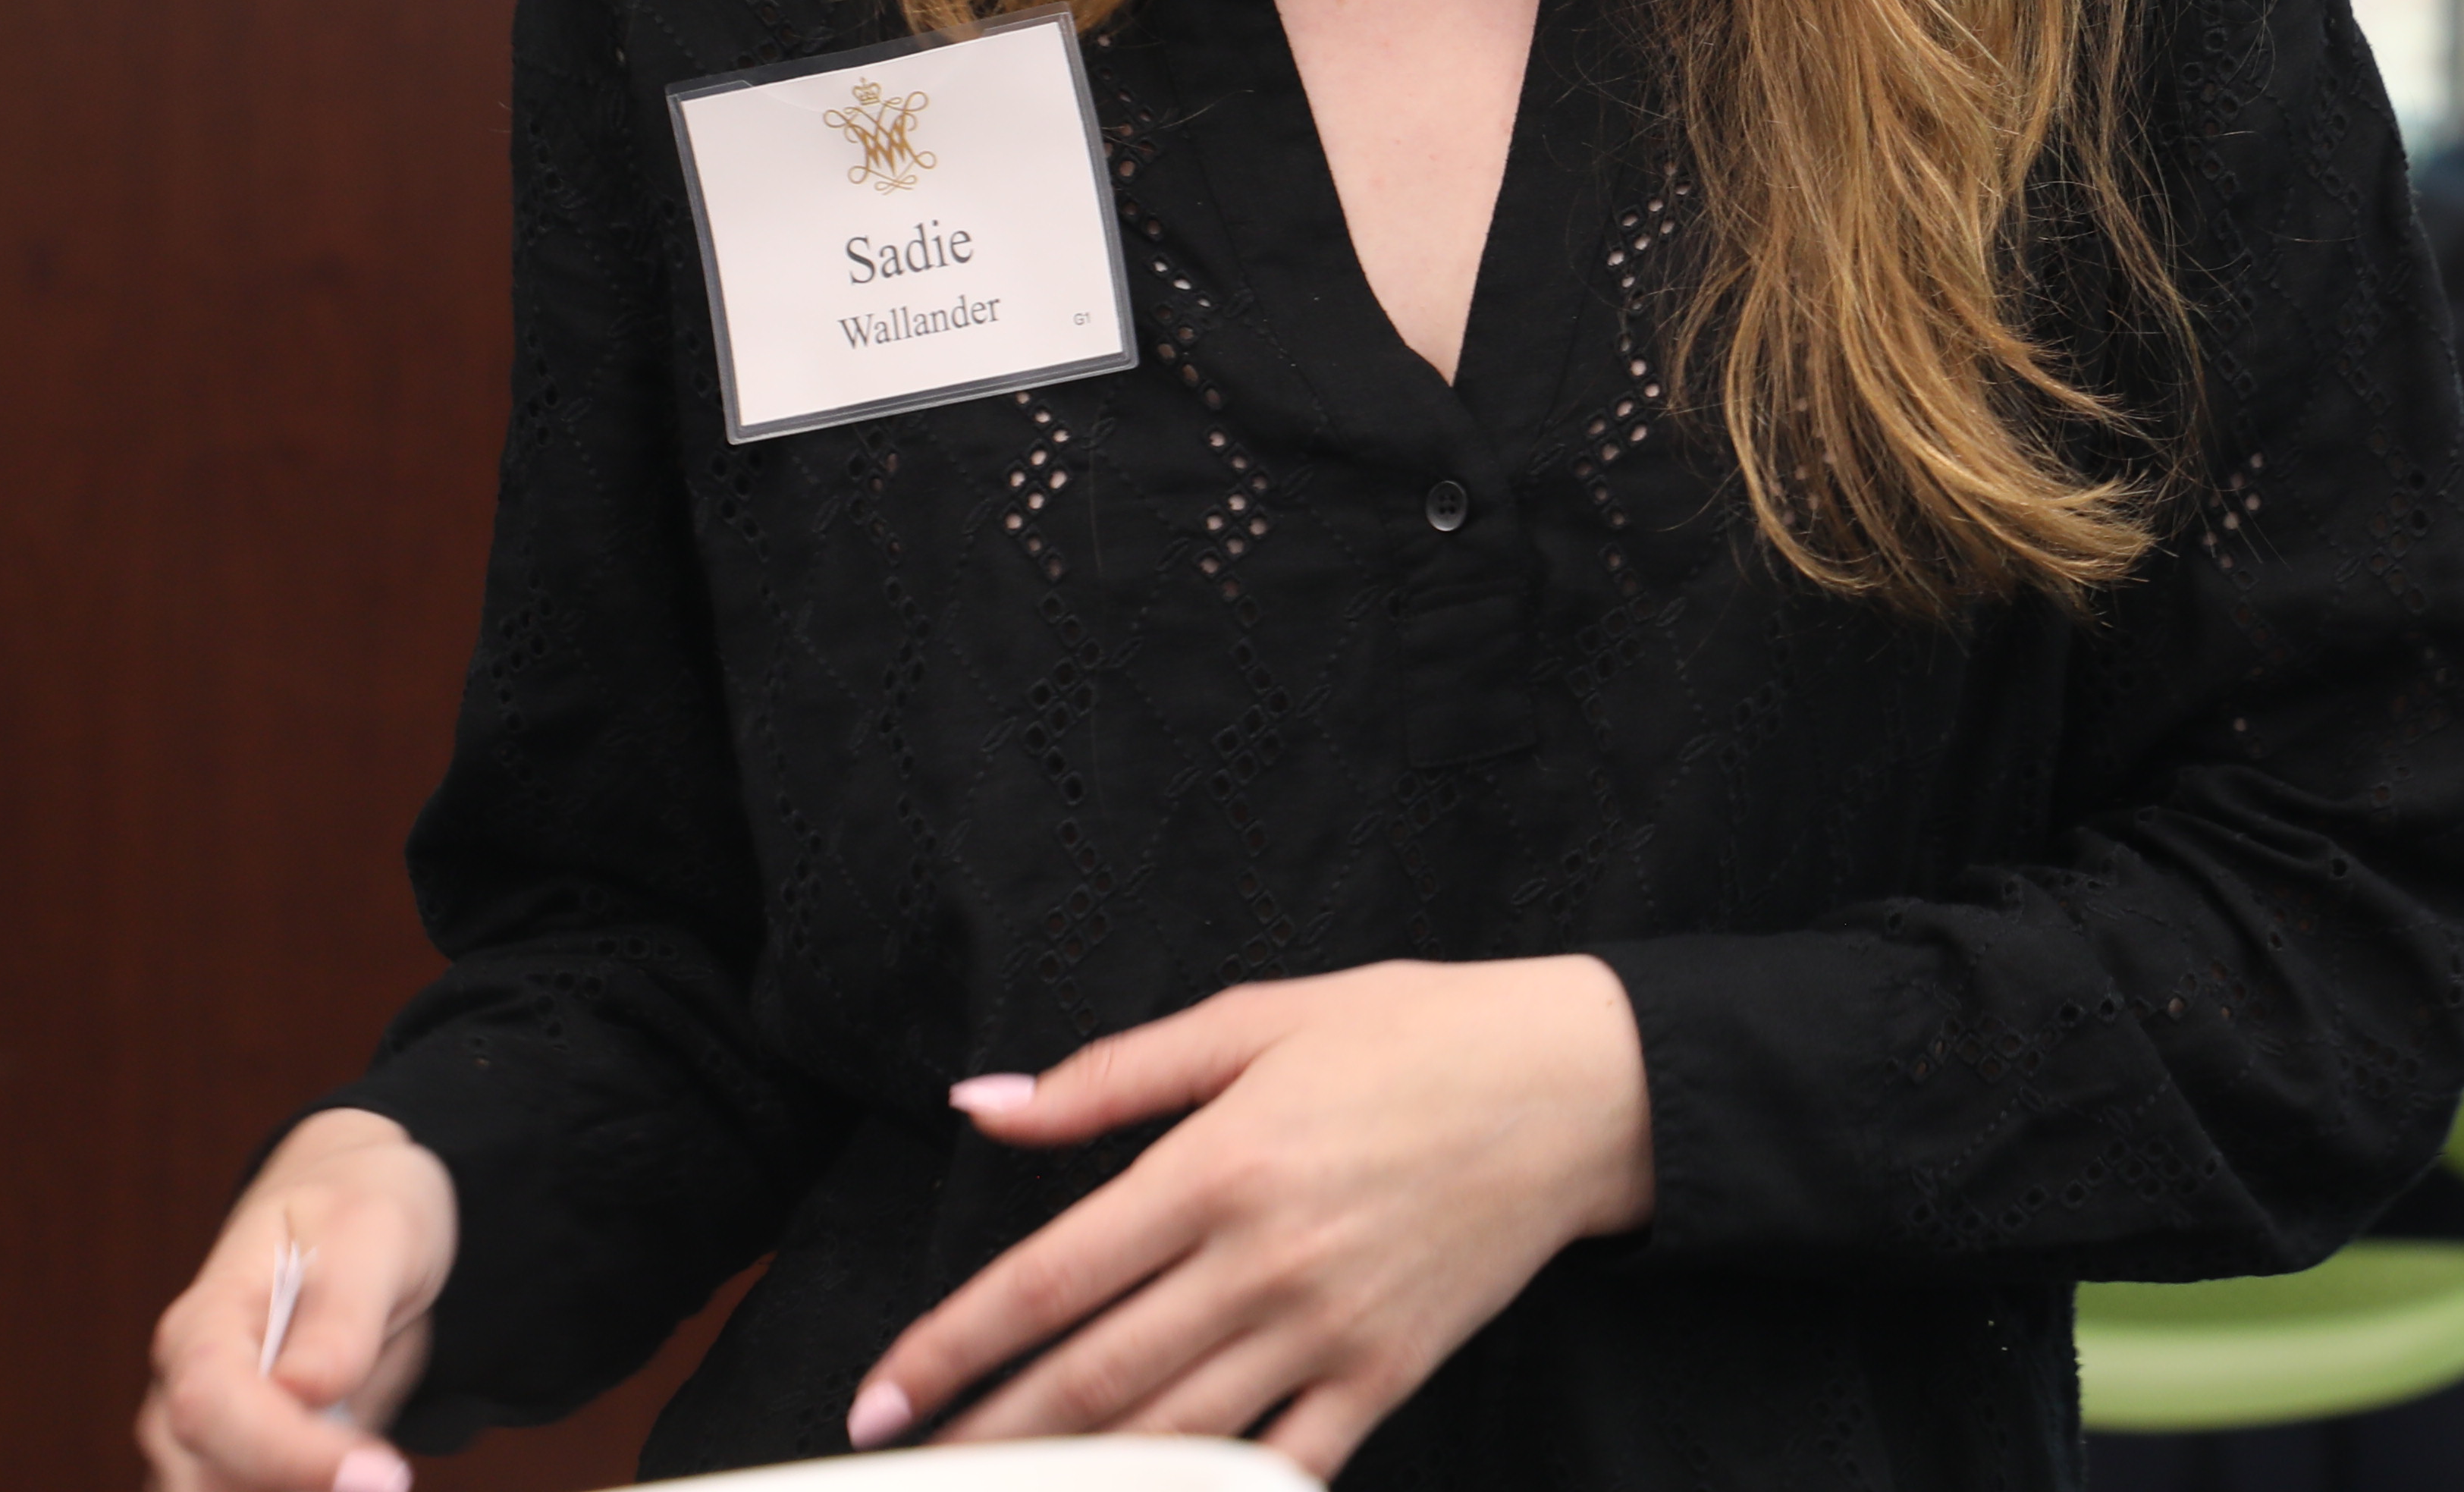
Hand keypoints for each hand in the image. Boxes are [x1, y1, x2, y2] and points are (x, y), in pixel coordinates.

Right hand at [135, 1108, 456, 1491]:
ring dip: (302, 1486)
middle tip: (383, 1472)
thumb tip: (304, 1390)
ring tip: (373, 1462)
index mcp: (203, 1323)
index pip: (211, 1410)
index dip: (286, 1454)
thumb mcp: (376, 1233)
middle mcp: (181, 1390)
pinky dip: (308, 1487)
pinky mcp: (238, 1464)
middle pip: (210, 1482)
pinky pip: (258, 1491)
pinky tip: (357, 1467)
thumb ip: (342, 1315)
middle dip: (297, 1485)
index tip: (378, 1472)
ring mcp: (201, 1436)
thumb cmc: (358, 1207)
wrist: (351, 1200)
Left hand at [850, 953, 1653, 1470]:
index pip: (1048, 1280)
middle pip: (1089, 1381)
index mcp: (1219, 1165)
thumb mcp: (1259, 1018)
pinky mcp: (1386, 1375)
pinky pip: (1283, 1466)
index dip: (949, 1348)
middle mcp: (1263, 1261)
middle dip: (982, 1437)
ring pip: (1168, 1439)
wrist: (1583, 1085)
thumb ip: (1111, 1077)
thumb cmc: (1418, 1034)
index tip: (880, 1397)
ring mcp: (1327, 1330)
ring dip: (1069, 1479)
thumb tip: (982, 1107)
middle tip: (908, 1467)